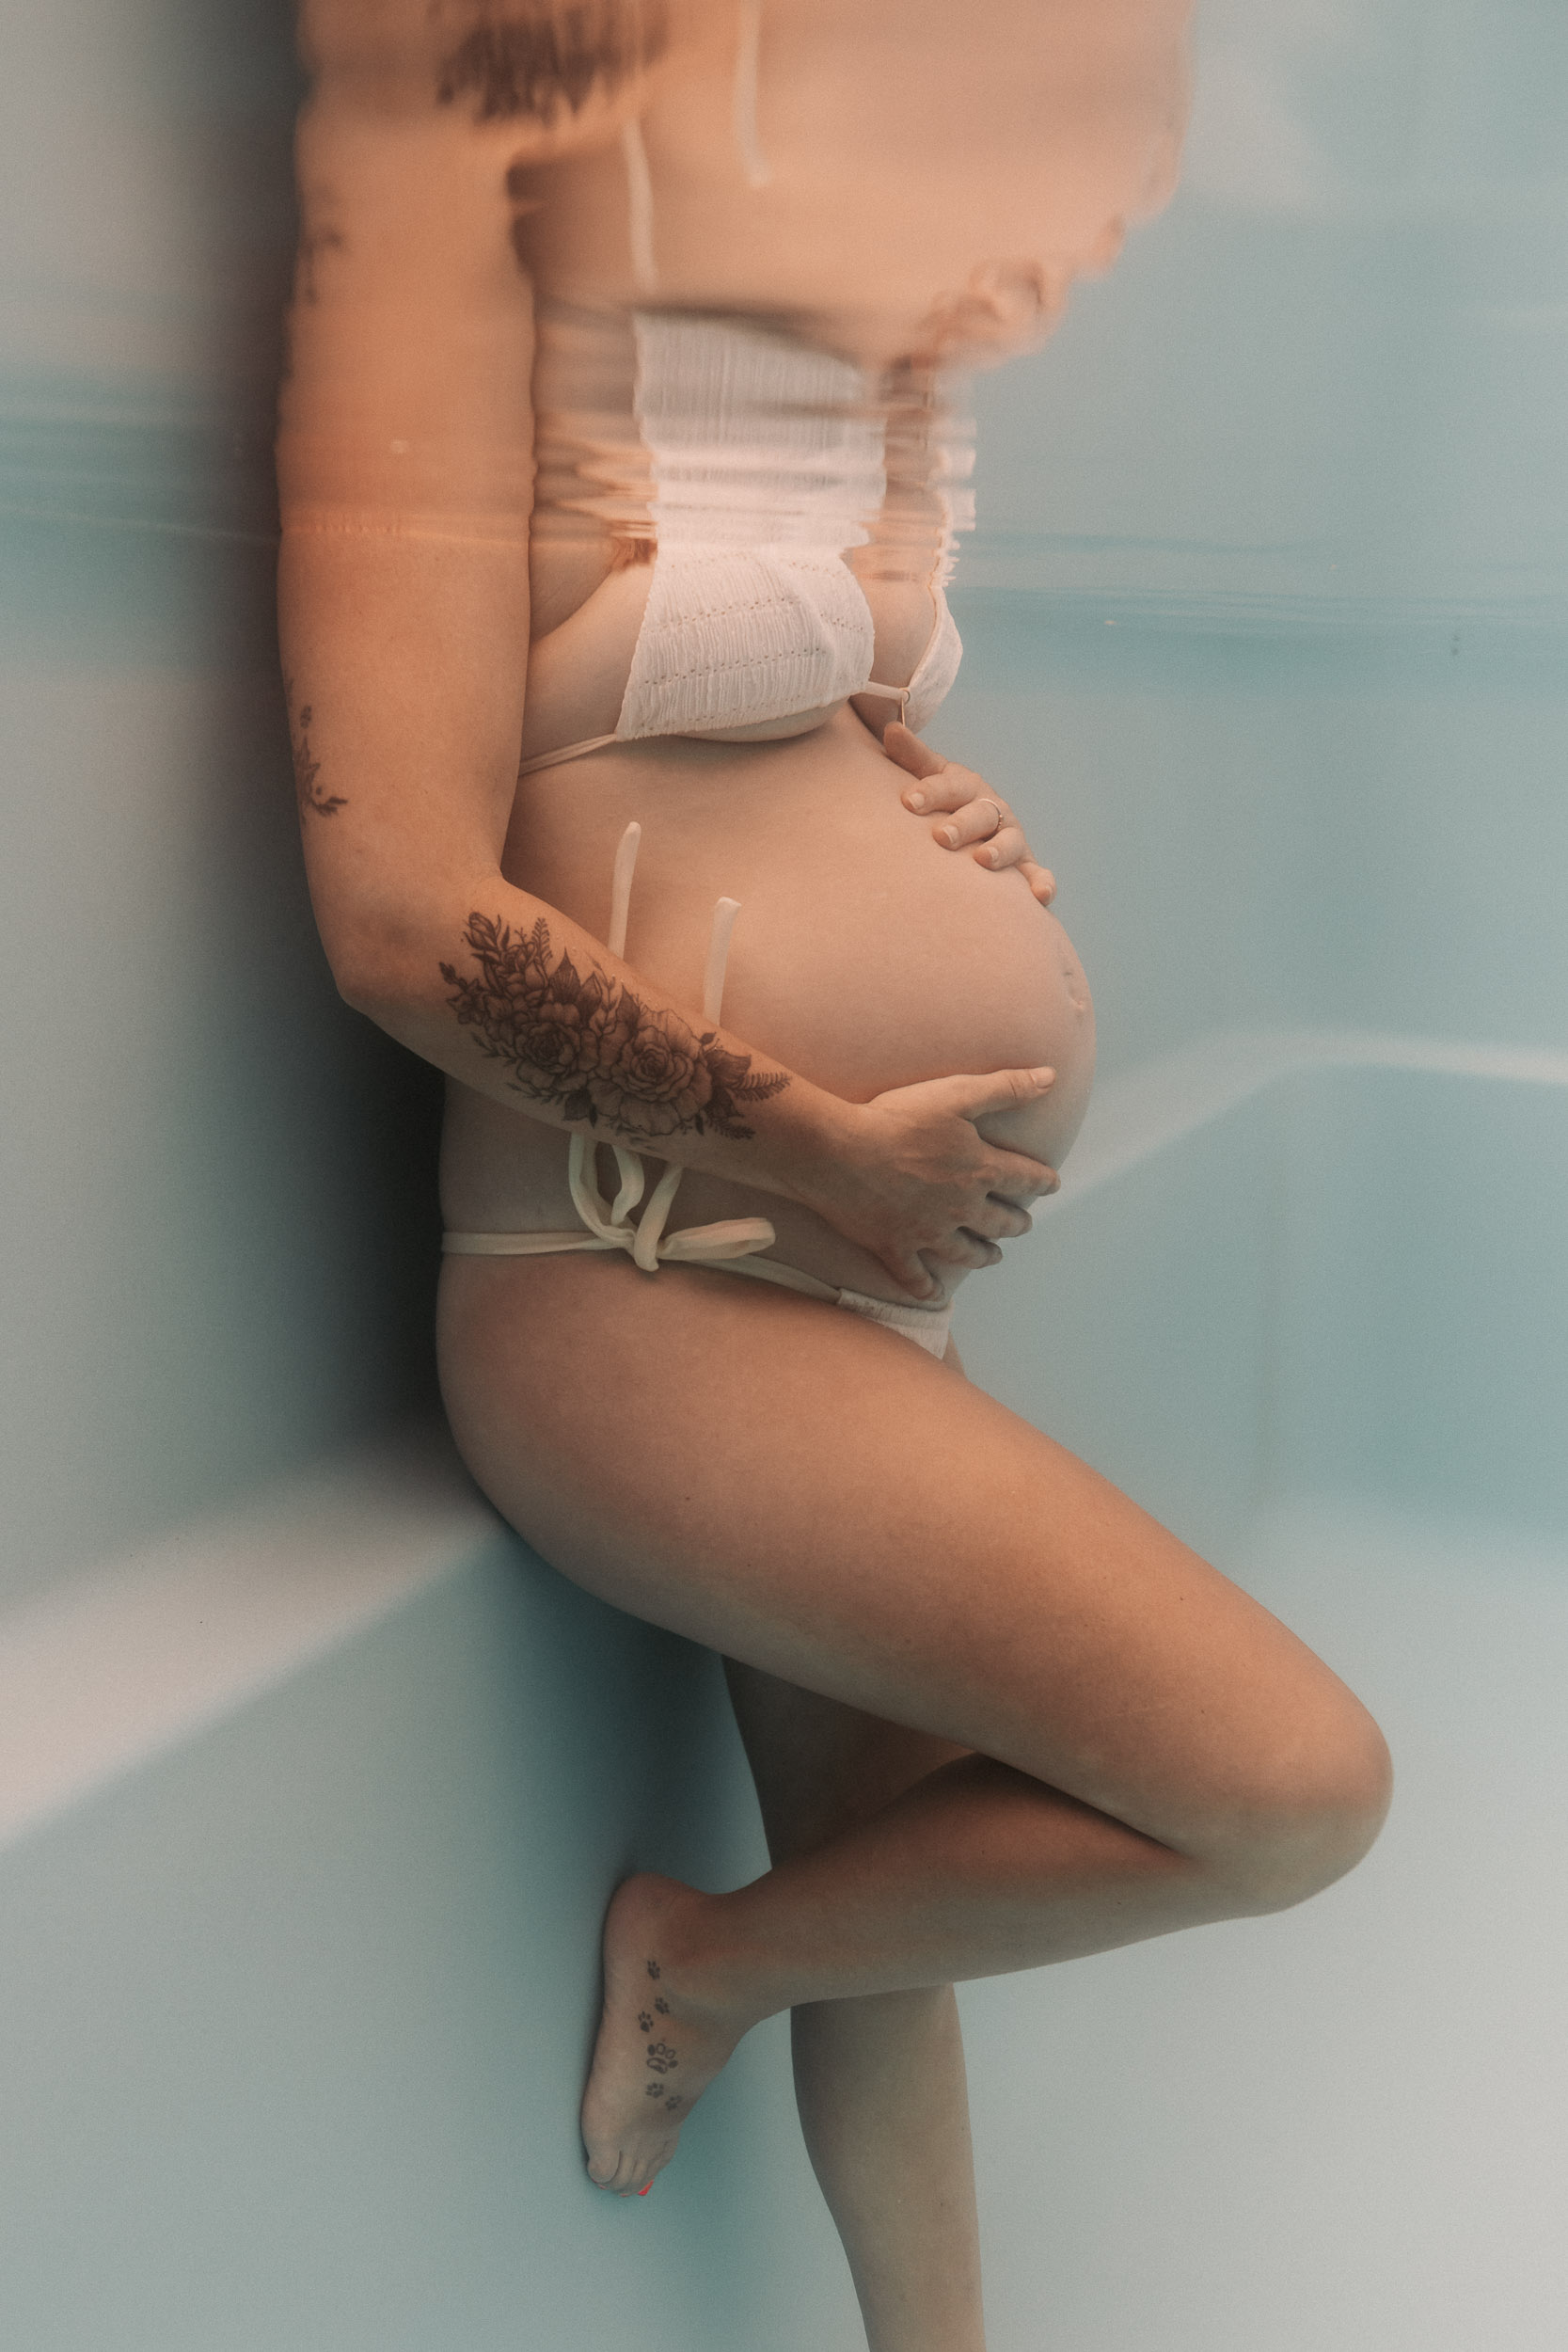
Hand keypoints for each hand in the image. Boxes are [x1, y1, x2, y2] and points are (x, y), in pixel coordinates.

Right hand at [798, 1068, 1060, 1301]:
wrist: (838, 1151)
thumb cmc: (897, 1118)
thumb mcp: (957, 1093)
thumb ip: (1006, 1087)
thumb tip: (1050, 1077)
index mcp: (979, 1170)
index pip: (1024, 1177)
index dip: (1042, 1179)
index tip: (1052, 1184)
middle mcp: (960, 1207)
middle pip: (999, 1221)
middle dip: (1016, 1223)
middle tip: (1024, 1223)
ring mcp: (927, 1232)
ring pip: (966, 1253)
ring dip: (983, 1256)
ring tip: (993, 1257)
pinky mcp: (894, 1246)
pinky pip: (914, 1277)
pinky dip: (925, 1288)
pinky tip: (934, 1295)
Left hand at [880, 722, 1056, 906]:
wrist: (976, 823)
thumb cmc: (947, 801)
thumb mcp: (932, 777)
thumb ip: (913, 758)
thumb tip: (891, 729)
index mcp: (968, 788)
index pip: (949, 786)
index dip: (930, 792)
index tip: (907, 802)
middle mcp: (993, 810)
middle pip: (981, 814)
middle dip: (962, 824)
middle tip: (941, 836)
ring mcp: (1011, 836)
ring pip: (1009, 841)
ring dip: (999, 850)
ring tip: (982, 860)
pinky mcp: (1025, 865)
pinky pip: (1037, 874)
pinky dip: (1043, 883)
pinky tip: (1039, 896)